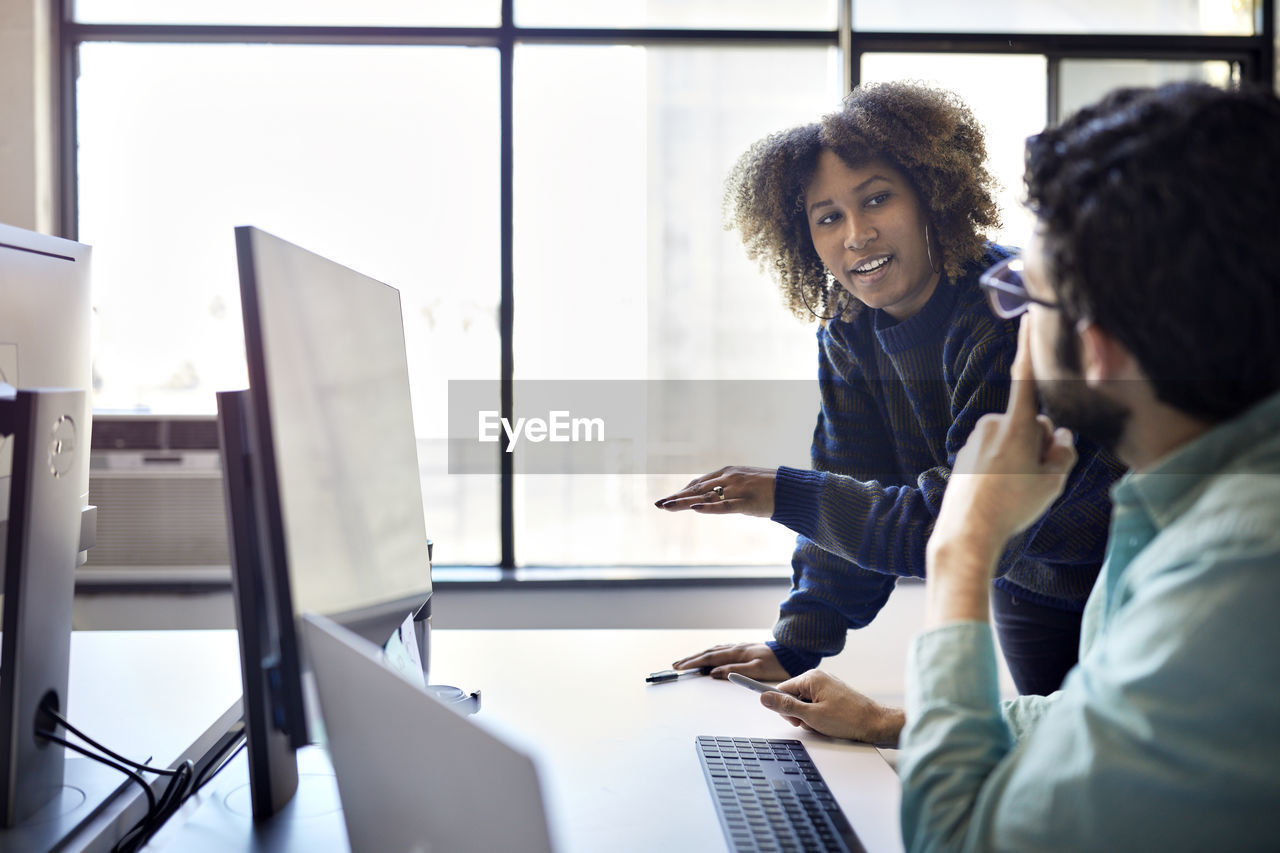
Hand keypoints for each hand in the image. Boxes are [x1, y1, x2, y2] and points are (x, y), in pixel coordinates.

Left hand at [654, 466, 776, 517]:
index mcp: (729, 472)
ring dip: (684, 502)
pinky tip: (694, 510)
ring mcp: (738, 489)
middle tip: (658, 504)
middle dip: (676, 497)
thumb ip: (728, 488)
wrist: (793, 489)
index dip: (682, 491)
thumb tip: (710, 498)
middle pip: (697, 488)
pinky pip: (724, 506)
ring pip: (705, 497)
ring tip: (666, 507)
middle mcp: (730, 478)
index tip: (669, 499)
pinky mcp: (747, 502)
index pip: (699, 482)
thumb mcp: (745, 483)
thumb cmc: (771, 488)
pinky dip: (709, 508)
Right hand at [671, 642, 789, 680]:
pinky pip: (722, 649)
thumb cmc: (778, 663)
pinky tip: (710, 655)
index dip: (693, 663)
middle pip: (708, 652)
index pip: (709, 658)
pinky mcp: (745, 649)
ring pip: (714, 650)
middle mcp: (736, 648)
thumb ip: (734, 671)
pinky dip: (710, 653)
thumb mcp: (757, 670)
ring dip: (699, 655)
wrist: (793, 652)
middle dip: (691, 658)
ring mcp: (740, 647)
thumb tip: (714, 672)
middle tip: (677, 664)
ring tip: (688, 660)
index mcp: (737, 653)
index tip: (680, 668)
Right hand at [759, 670, 903, 745]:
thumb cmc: (848, 718)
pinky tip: (829, 724)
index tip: (744, 685)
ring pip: (804, 704)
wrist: (877, 723)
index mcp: (811, 678)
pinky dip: (817, 717)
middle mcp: (818, 678)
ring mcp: (827, 687)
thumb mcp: (812, 716)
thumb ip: (786, 707)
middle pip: (792, 697)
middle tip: (808, 723)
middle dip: (796, 713)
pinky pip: (816, 706)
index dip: (776, 702)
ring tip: (823, 725)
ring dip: (808, 717)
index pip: (782, 688)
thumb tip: (765, 698)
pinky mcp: (834, 696)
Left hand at [932, 318, 1077, 553]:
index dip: (1029, 344)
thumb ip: (1063, 452)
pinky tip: (998, 491)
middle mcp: (992, 424)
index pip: (1025, 376)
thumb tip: (1060, 437)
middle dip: (1038, 443)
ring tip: (1013, 488)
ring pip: (1013, 439)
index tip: (1029, 313)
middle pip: (1031, 423)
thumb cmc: (1011, 507)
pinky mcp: (966, 453)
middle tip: (1033, 477)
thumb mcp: (1052, 482)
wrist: (966, 533)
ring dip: (1021, 455)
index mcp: (1015, 426)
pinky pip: (995, 452)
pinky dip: (1003, 465)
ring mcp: (976, 438)